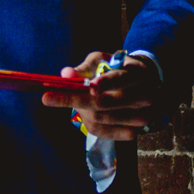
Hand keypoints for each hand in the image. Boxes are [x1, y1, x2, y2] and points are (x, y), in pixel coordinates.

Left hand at [41, 51, 161, 141]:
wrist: (143, 85)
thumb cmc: (116, 69)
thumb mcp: (102, 61)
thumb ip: (84, 68)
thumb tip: (65, 74)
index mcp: (137, 74)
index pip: (118, 79)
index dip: (102, 84)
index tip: (83, 86)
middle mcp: (145, 96)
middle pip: (106, 103)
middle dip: (75, 100)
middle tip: (47, 97)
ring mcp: (142, 116)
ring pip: (102, 119)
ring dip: (81, 111)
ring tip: (71, 101)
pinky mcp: (135, 131)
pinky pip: (105, 132)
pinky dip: (89, 124)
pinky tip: (84, 114)